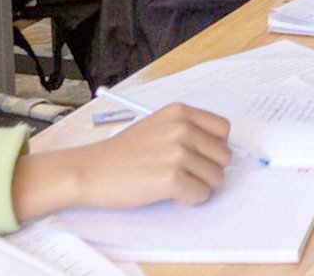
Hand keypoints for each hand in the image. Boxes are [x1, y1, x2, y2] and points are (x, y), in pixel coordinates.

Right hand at [11, 103, 231, 217]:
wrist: (89, 170)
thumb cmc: (120, 153)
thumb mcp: (157, 126)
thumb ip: (186, 131)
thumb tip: (216, 149)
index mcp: (180, 112)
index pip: (223, 130)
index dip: (214, 148)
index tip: (199, 157)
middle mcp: (182, 129)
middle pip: (223, 155)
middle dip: (208, 170)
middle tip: (185, 176)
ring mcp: (177, 153)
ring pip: (215, 177)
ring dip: (199, 186)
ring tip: (175, 185)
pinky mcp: (171, 179)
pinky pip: (201, 194)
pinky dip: (190, 200)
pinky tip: (171, 195)